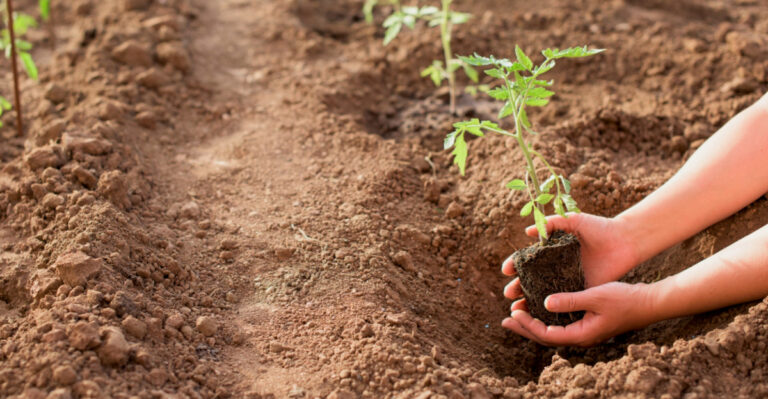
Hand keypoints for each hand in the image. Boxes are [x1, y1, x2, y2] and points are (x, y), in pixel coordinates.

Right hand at [501, 213, 638, 300]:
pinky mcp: (581, 291)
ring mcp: (567, 281)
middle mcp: (556, 268)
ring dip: (528, 302)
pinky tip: (539, 315)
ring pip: (542, 294)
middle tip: (509, 293)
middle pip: (530, 280)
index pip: (526, 260)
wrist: (624, 241)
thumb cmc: (598, 227)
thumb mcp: (573, 221)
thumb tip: (526, 232)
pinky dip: (549, 309)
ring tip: (517, 308)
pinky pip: (563, 302)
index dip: (514, 265)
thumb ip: (551, 223)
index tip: (506, 269)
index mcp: (551, 251)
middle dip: (517, 287)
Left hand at [502, 282, 655, 345]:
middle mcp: (581, 336)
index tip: (513, 313)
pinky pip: (561, 324)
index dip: (528, 325)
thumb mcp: (595, 296)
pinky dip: (547, 318)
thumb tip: (544, 302)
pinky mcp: (587, 324)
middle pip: (546, 337)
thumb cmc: (624, 299)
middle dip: (524, 329)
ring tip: (516, 315)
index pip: (547, 334)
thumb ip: (570, 300)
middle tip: (505, 320)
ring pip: (552, 331)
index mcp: (581, 334)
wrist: (647, 303)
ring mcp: (584, 331)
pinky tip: (539, 309)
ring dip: (533, 324)